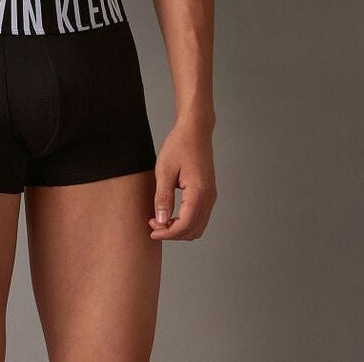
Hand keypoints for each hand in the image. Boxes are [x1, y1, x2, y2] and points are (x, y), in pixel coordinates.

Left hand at [148, 117, 216, 239]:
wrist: (195, 130)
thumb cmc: (179, 145)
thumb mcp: (164, 170)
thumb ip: (163, 197)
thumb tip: (161, 221)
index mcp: (198, 192)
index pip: (184, 226)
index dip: (167, 233)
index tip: (152, 230)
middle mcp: (208, 197)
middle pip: (193, 231)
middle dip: (173, 233)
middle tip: (154, 224)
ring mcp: (210, 196)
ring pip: (198, 226)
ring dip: (180, 229)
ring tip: (161, 219)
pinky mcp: (208, 193)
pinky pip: (200, 217)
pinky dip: (186, 222)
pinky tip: (171, 213)